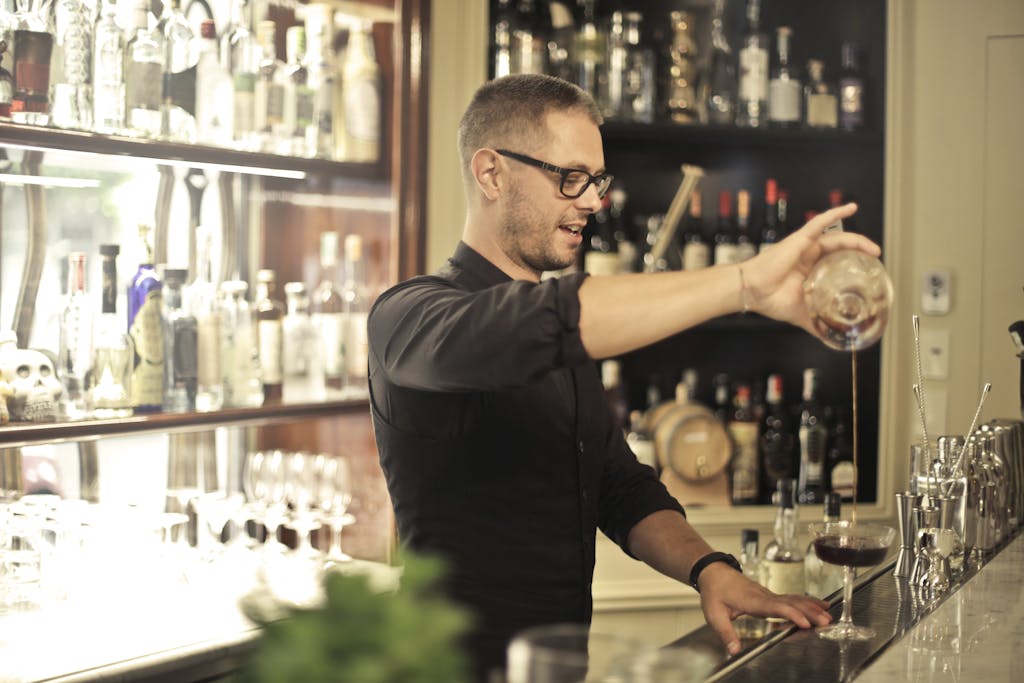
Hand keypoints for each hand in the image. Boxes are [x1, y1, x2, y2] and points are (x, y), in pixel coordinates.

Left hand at [696, 563, 831, 655]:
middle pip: (790, 603)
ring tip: (828, 614)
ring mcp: (769, 594)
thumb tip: (734, 650)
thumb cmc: (715, 592)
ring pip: (793, 599)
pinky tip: (819, 605)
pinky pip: (791, 598)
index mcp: (752, 601)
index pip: (775, 606)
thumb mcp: (714, 614)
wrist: (714, 573)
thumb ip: (725, 632)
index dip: (791, 614)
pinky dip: (807, 601)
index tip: (805, 623)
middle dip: (809, 611)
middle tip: (826, 621)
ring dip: (811, 606)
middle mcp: (764, 596)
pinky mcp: (770, 596)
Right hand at [742, 203, 881, 333]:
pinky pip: (820, 223)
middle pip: (840, 249)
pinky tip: (851, 208)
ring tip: (873, 249)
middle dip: (860, 252)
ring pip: (836, 237)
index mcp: (809, 271)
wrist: (752, 292)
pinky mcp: (800, 239)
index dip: (852, 264)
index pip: (835, 262)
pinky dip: (835, 213)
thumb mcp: (801, 313)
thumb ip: (816, 322)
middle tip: (875, 259)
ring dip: (857, 240)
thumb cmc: (770, 299)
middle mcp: (808, 256)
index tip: (868, 271)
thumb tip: (830, 339)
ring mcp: (805, 246)